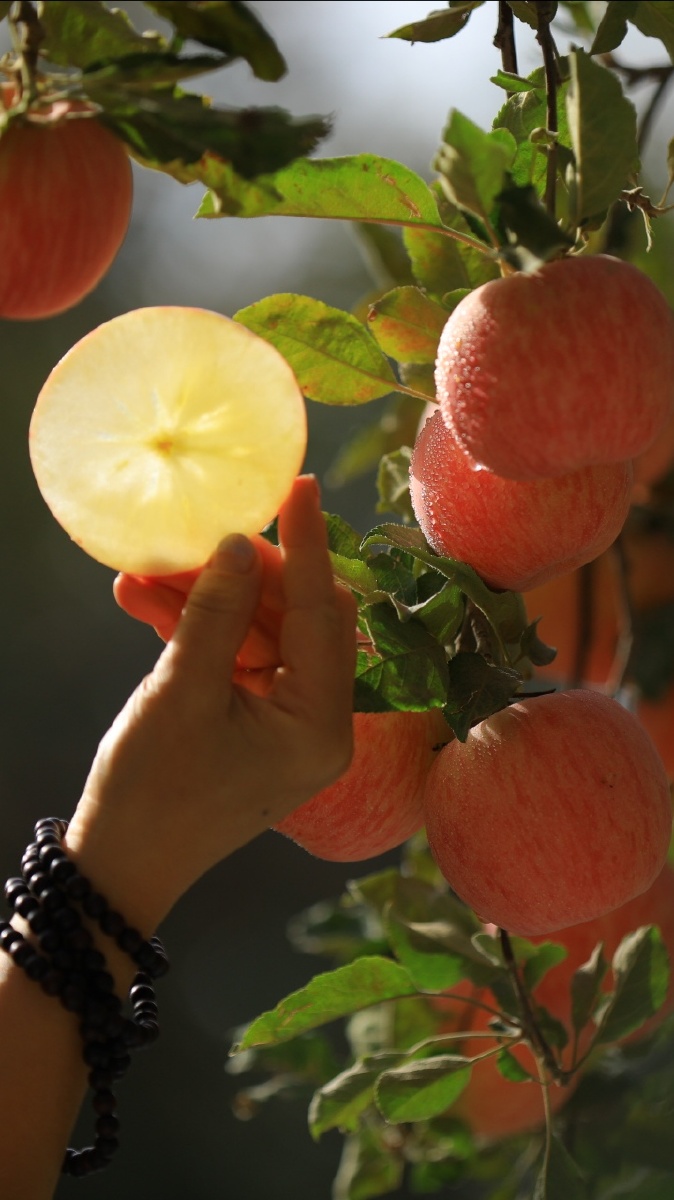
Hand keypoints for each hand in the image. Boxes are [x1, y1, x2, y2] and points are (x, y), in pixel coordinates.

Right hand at [65, 476, 356, 931]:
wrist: (117, 865)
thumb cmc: (152, 793)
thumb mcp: (181, 692)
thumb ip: (216, 613)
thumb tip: (239, 544)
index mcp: (322, 726)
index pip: (325, 614)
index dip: (308, 546)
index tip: (300, 487)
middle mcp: (319, 724)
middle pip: (297, 618)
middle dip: (244, 575)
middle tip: (203, 536)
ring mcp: (287, 723)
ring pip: (259, 633)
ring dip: (207, 600)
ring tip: (149, 571)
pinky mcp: (254, 722)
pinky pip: (235, 658)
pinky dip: (197, 631)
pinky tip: (145, 600)